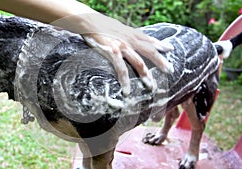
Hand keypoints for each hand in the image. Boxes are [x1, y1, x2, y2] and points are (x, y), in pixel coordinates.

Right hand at [53, 13, 173, 94]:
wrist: (87, 20)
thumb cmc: (99, 24)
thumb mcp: (116, 26)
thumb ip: (124, 33)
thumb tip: (128, 37)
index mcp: (130, 33)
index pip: (148, 39)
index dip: (160, 44)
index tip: (170, 49)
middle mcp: (129, 39)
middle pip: (149, 51)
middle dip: (160, 61)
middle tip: (169, 70)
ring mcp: (122, 46)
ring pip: (138, 62)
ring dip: (146, 75)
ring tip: (151, 86)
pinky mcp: (112, 52)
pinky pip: (121, 69)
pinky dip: (125, 81)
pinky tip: (127, 90)